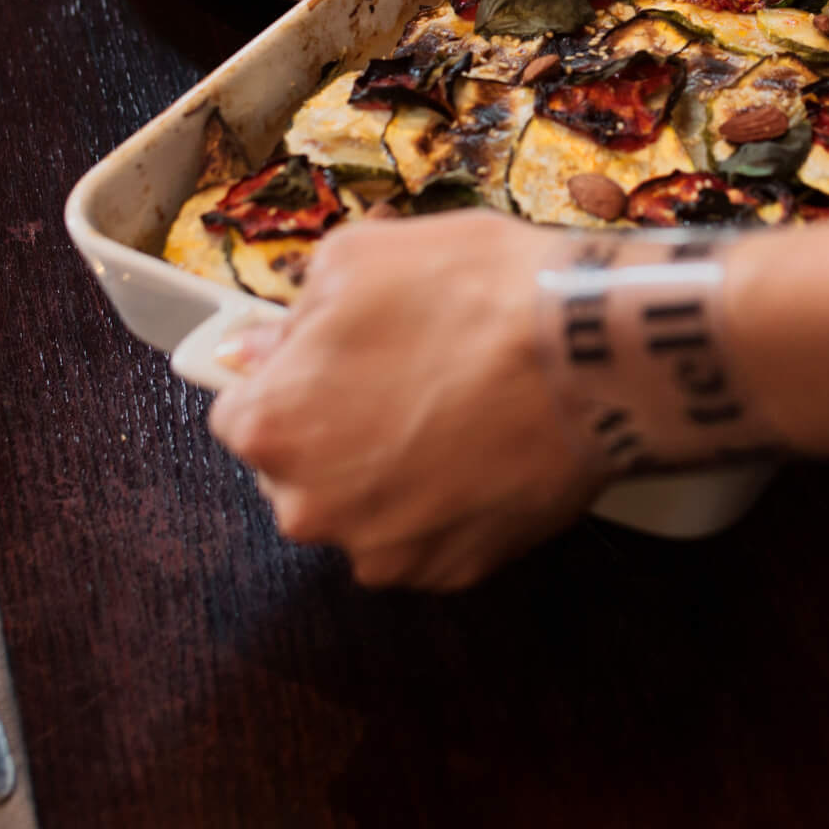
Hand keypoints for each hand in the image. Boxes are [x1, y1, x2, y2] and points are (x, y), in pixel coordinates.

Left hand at [208, 211, 604, 590]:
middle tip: (402, 374)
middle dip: (333, 428)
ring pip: (362, 509)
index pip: (240, 413)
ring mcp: (383, 550)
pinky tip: (483, 448)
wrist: (588, 351)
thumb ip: (291, 312)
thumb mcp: (358, 256)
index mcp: (272, 425)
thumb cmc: (472, 291)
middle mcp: (310, 507)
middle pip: (297, 469)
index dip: (288, 377)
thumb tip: (258, 347)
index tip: (332, 358)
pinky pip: (426, 537)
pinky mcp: (453, 573)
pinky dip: (445, 502)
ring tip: (452, 409)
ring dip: (388, 472)